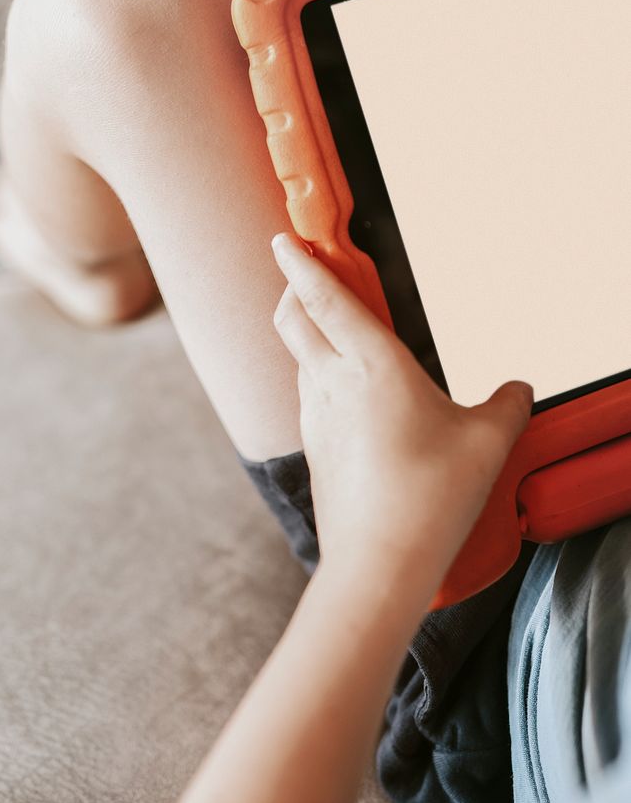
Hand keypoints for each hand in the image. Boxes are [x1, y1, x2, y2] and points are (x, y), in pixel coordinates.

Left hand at [271, 232, 532, 587]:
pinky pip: (308, 395)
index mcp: (371, 365)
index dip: (301, 263)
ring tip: (336, 333)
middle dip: (293, 289)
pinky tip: (346, 393)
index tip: (284, 239)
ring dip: (307, 334)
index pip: (324, 298)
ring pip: (299, 358)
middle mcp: (333, 383)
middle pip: (292, 319)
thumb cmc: (431, 498)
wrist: (378, 563)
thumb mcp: (488, 443)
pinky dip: (317, 375)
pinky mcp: (313, 447)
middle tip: (308, 276)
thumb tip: (518, 389)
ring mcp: (315, 417)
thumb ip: (507, 405)